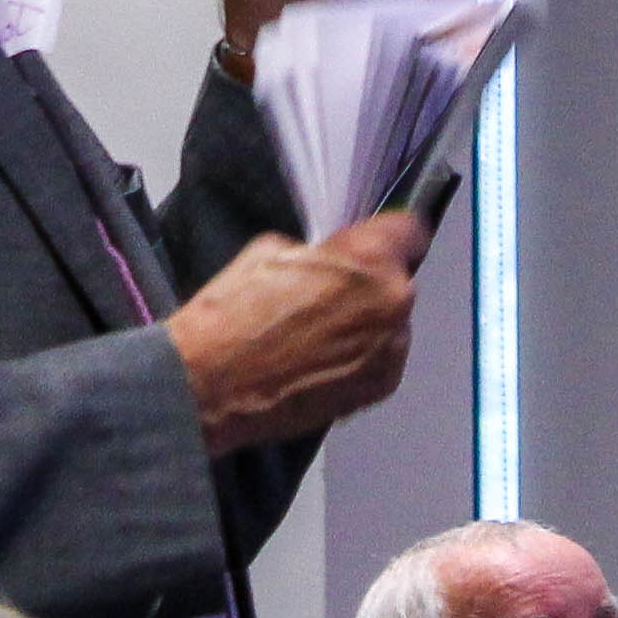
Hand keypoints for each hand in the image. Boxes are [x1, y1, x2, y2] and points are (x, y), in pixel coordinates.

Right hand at [168, 210, 426, 453]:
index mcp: (368, 259)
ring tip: (315, 335)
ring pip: (389, 321)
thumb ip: (316, 253)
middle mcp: (391, 303)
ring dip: (365, 322)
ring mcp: (390, 351)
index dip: (387, 233)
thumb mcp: (268, 251)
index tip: (372, 241)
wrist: (209, 385)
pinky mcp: (379, 388)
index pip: (408, 229)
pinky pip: (381, 358)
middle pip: (396, 279)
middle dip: (366, 282)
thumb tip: (329, 262)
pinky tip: (318, 361)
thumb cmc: (232, 316)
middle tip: (322, 294)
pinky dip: (359, 356)